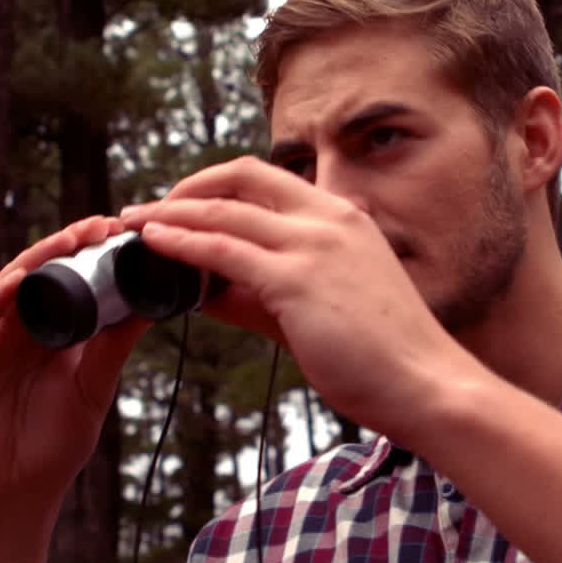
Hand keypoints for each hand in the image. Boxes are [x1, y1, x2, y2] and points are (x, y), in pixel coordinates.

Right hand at [0, 216, 148, 526]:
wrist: (15, 496)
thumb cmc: (53, 445)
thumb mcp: (93, 387)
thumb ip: (114, 346)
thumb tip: (150, 303)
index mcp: (51, 333)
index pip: (69, 281)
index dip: (91, 254)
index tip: (123, 232)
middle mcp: (18, 330)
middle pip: (40, 274)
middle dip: (68, 246)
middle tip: (101, 225)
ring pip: (8, 288)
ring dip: (37, 260)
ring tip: (68, 241)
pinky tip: (18, 282)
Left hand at [121, 157, 486, 444]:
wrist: (428, 385)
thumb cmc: (382, 356)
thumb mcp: (321, 308)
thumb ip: (263, 294)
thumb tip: (205, 289)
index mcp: (342, 217)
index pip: (268, 180)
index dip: (217, 186)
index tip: (182, 205)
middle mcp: (329, 217)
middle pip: (242, 177)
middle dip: (187, 187)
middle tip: (150, 209)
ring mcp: (314, 244)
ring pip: (225, 211)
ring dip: (171, 213)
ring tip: (133, 223)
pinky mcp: (298, 279)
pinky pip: (224, 250)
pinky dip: (182, 242)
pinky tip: (154, 245)